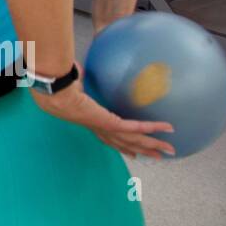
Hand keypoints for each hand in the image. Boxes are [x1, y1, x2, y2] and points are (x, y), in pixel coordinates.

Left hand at [30, 62, 175, 159]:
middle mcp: (98, 128)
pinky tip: (167, 128)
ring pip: (135, 140)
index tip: (130, 153)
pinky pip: (136, 127)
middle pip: (124, 144)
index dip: (120, 145)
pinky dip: (153, 127)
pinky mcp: (111, 123)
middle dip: (141, 151)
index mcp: (90, 120)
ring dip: (153, 145)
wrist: (56, 93)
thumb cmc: (59, 87)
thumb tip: (78, 68)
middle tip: (157, 157)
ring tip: (169, 150)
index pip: (107, 136)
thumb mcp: (73, 83)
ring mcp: (106, 128)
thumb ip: (78, 78)